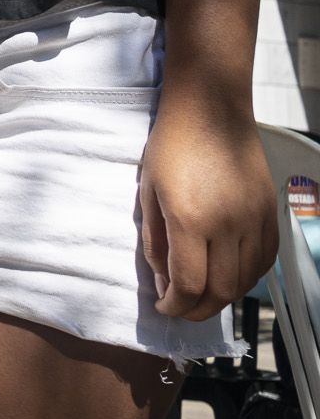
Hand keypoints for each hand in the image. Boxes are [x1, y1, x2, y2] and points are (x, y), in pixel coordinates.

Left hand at [139, 98, 276, 320]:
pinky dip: (247, 277)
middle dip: (198, 310)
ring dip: (223, 297)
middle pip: (221, 290)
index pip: (189, 283)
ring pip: (246, 280)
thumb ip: (155, 240)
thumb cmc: (171, 145)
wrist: (211, 109)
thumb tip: (163, 280)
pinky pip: (265, 260)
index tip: (164, 307)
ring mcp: (254, 219)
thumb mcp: (148, 191)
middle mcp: (228, 224)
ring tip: (202, 295)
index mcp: (189, 219)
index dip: (175, 305)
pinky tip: (229, 275)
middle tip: (182, 309)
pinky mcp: (270, 213)